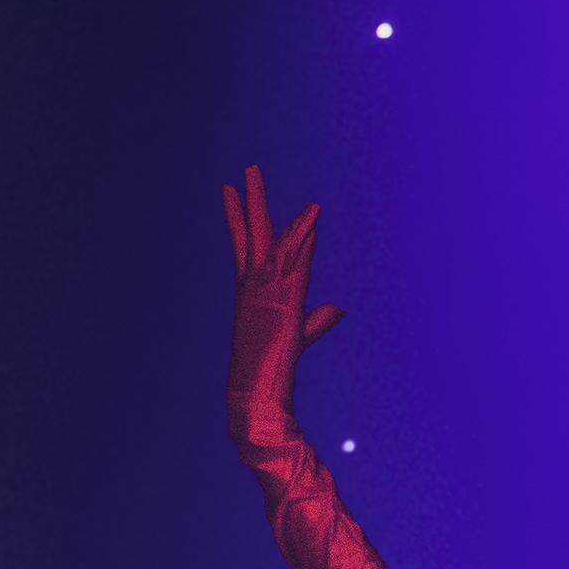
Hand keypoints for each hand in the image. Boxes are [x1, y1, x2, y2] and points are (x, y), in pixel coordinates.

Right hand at [221, 164, 342, 458]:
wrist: (256, 397)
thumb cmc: (272, 373)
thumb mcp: (298, 336)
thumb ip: (317, 319)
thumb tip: (338, 308)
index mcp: (250, 291)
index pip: (244, 245)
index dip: (238, 217)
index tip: (231, 191)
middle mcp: (251, 286)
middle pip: (250, 234)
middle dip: (249, 202)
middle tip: (247, 171)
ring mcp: (263, 292)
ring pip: (270, 241)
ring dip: (270, 206)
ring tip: (260, 175)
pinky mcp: (281, 302)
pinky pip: (292, 261)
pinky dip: (301, 237)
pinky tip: (311, 216)